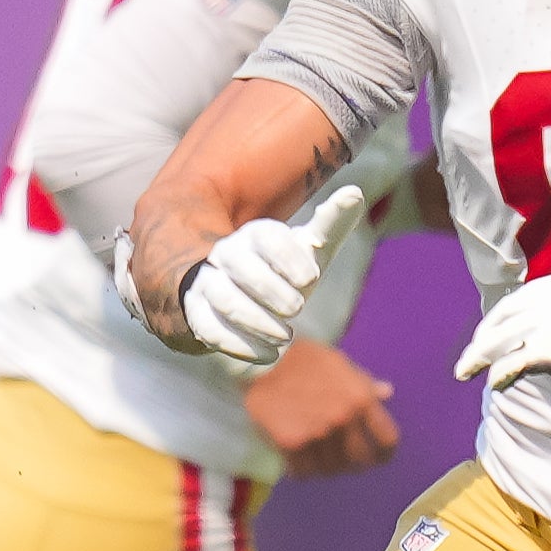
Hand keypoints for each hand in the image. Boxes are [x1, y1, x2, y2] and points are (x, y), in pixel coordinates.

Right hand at [180, 186, 367, 364]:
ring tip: (286, 337)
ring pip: (224, 298)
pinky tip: (270, 356)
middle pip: (240, 265)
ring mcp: (207, 285)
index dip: (288, 257)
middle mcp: (226, 254)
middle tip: (298, 307)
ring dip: (257, 320)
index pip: (266, 236)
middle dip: (271, 290)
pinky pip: (208, 328)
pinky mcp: (197, 315)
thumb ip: (332, 224)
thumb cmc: (286, 270)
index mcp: (255, 234)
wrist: (248, 299)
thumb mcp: (313, 248)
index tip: (312, 278)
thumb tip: (354, 193)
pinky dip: (240, 345)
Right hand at [244, 339, 398, 478]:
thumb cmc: (305, 358)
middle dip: (355, 465)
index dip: (385, 454)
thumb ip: (364, 383)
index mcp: (361, 399)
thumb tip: (387, 393)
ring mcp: (317, 433)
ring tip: (318, 462)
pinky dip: (301, 472)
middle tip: (346, 464)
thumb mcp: (342, 365)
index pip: (387, 439)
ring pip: (330, 468)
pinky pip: (302, 471)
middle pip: (359, 460)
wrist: (263, 359)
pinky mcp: (291, 443)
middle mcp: (343, 419)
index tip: (378, 459)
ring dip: (326, 468)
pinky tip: (296, 465)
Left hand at [452, 267, 550, 404]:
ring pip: (500, 339)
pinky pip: (513, 363)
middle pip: (506, 317)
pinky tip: (494, 385)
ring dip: (477, 357)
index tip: (490, 332)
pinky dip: (498, 374)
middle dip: (484, 337)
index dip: (501, 317)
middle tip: (469, 357)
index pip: (524, 297)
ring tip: (463, 372)